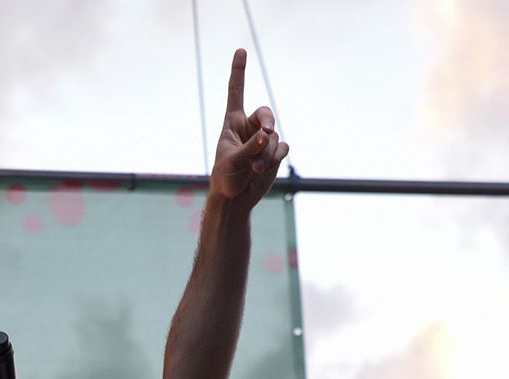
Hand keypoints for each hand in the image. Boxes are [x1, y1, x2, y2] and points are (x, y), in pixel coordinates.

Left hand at [210, 48, 288, 207]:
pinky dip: (275, 159)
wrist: (235, 199)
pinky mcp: (274, 153)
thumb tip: (267, 135)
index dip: (239, 71)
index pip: (236, 92)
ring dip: (267, 153)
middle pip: (265, 113)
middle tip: (266, 134)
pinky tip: (263, 169)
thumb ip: (250, 147)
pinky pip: (282, 148)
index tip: (241, 50)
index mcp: (232, 123)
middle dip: (268, 122)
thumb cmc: (226, 178)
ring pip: (275, 137)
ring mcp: (264, 140)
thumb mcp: (232, 162)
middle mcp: (249, 128)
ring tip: (255, 168)